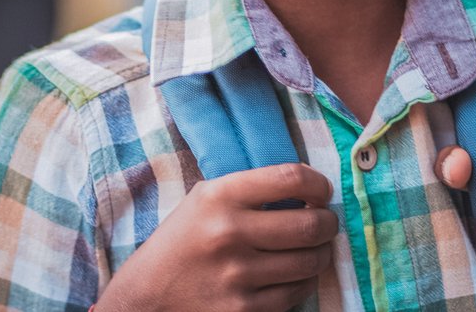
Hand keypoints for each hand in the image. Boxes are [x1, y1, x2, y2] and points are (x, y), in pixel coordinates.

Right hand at [96, 163, 338, 311]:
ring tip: (314, 247)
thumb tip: (308, 187)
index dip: (318, 183)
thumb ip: (249, 189)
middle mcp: (229, 233)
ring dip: (321, 253)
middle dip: (328, 222)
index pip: (290, 177)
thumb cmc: (182, 241)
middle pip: (310, 223)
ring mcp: (238, 275)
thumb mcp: (204, 200)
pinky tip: (295, 273)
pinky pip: (297, 292)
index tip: (321, 190)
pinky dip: (305, 281)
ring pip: (311, 261)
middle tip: (326, 221)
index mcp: (219, 196)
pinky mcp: (245, 310)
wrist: (147, 296)